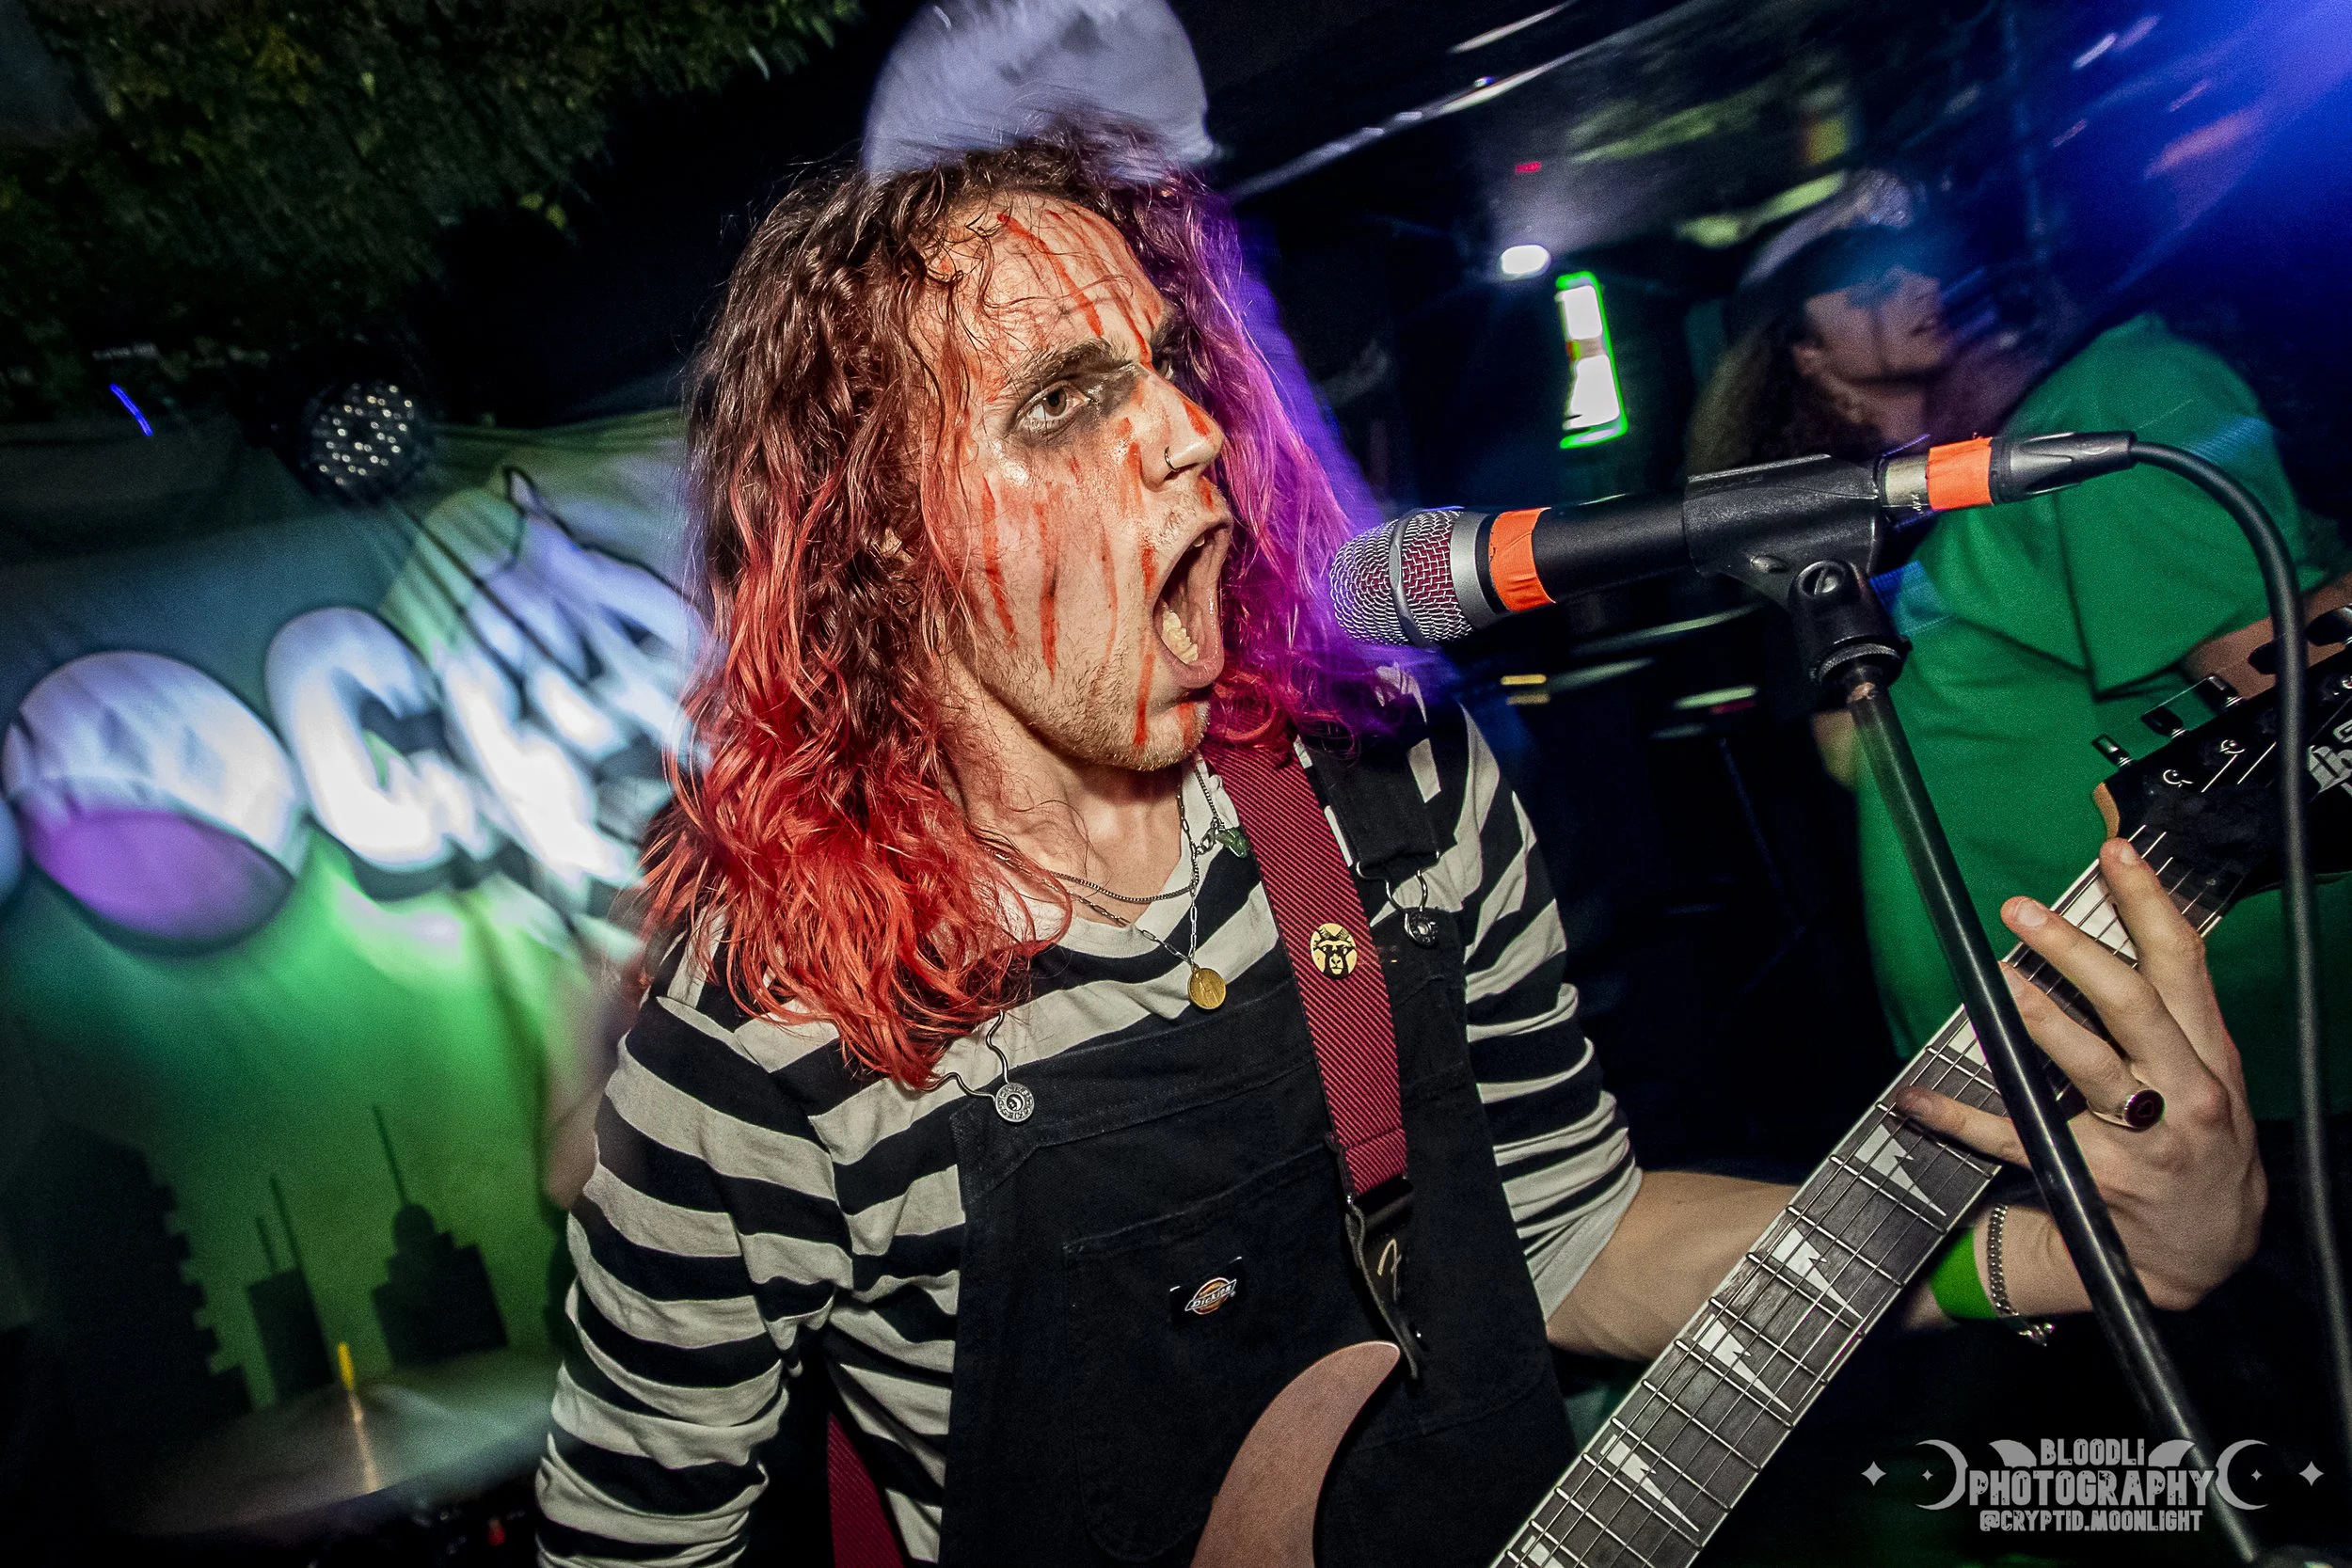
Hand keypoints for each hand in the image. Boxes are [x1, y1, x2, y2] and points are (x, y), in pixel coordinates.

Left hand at [1892, 837, 2265, 1313]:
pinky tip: (1917, 1096)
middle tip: (2022, 911)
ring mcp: (2141, 1138)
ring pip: (2086, 1065)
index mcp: (2209, 1054)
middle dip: (2076, 952)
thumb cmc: (2203, 1145)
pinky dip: (1961, 1116)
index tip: (2113, 856)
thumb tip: (2115, 928)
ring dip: (2036, 1019)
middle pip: (2131, 1004)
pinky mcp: (2094, 1179)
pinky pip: (2017, 1137)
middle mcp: (2183, 1091)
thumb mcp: (2211, 1075)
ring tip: (1996, 982)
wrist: (2208, 1252)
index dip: (2147, 905)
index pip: (2183, 964)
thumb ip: (2171, 1012)